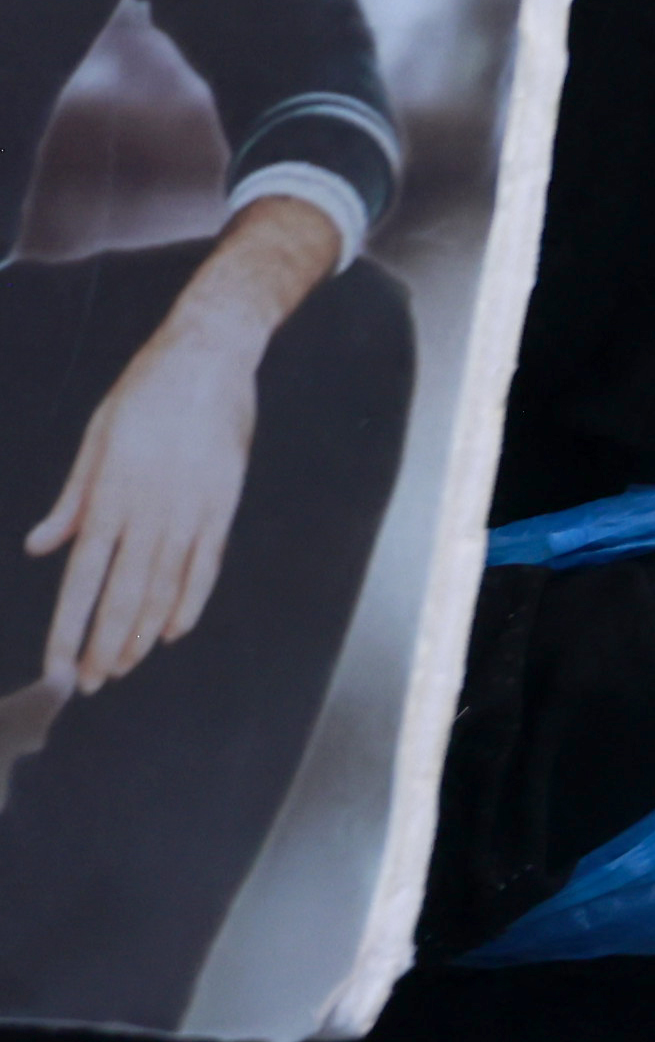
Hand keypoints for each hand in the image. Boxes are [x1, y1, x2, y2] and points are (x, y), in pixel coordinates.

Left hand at [36, 218, 323, 698]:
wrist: (209, 357)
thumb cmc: (145, 393)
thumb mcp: (95, 440)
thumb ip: (72, 500)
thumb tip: (43, 546)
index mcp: (110, 496)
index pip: (82, 580)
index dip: (69, 630)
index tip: (57, 666)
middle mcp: (150, 511)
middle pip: (125, 596)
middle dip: (105, 646)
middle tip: (91, 684)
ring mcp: (192, 511)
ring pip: (165, 588)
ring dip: (142, 634)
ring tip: (125, 666)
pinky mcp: (224, 504)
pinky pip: (206, 564)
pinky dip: (190, 601)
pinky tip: (174, 630)